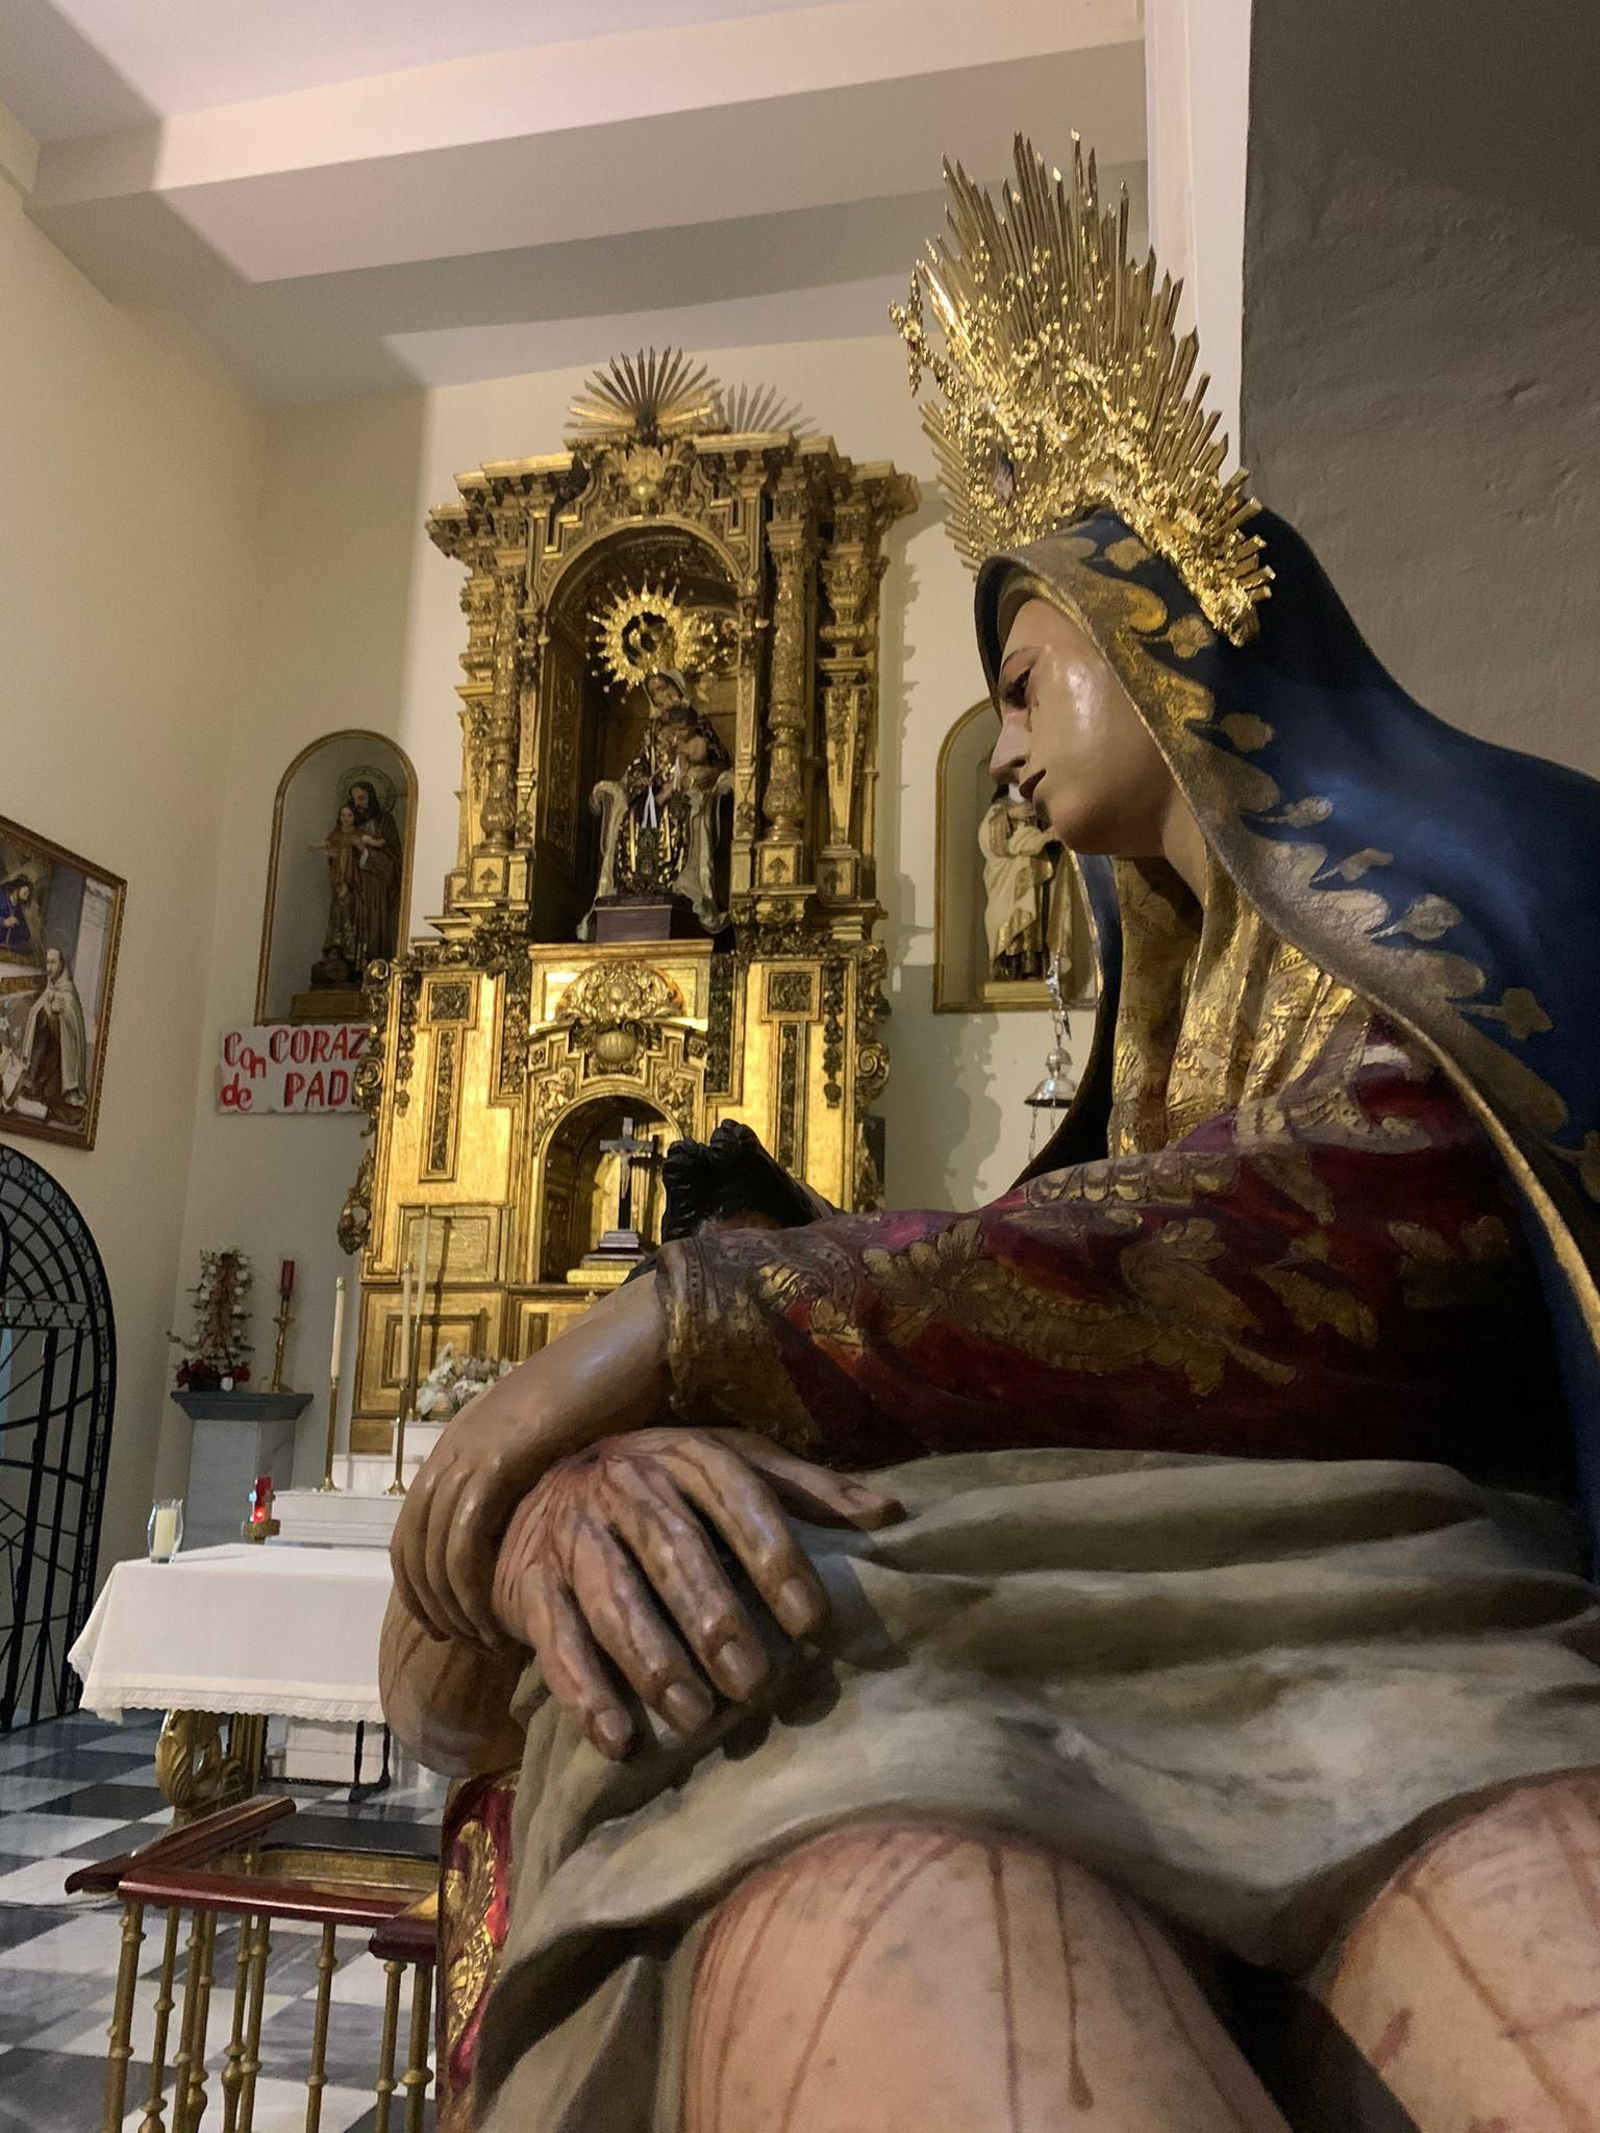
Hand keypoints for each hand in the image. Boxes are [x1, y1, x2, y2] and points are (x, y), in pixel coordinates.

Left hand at [391, 1273, 669, 1647]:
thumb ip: (530, 1489)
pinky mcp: (497, 1462)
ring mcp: (469, 1455)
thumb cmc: (604, 1400)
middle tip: (464, 1645)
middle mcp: (451, 1452)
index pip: (412, 1533)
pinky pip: (464, 1539)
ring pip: (434, 1553)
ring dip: (454, 1606)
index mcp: (457, 1449)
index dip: (420, 1587)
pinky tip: (500, 1615)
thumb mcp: (553, 1451)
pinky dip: (473, 1587)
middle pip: (411, 1549)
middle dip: (430, 1606)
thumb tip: (528, 1544)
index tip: (446, 1627)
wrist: (623, 1352)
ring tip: (486, 1641)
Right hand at [491, 1427, 901, 1759]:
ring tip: (695, 1718)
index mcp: (685, 1456)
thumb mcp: (730, 1466)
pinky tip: (617, 1738)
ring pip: (613, 1598)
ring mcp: (572, 1534)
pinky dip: (584, 1692)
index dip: (776, 1558)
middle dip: (715, 1620)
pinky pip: (555, 1640)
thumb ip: (805, 1490)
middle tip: (755, 1683)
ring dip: (653, 1661)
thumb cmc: (660, 1486)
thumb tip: (888, 1513)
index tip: (812, 1622)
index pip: (738, 1501)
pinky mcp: (528, 1585)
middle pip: (674, 1552)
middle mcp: (625, 1486)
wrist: (535, 1487)